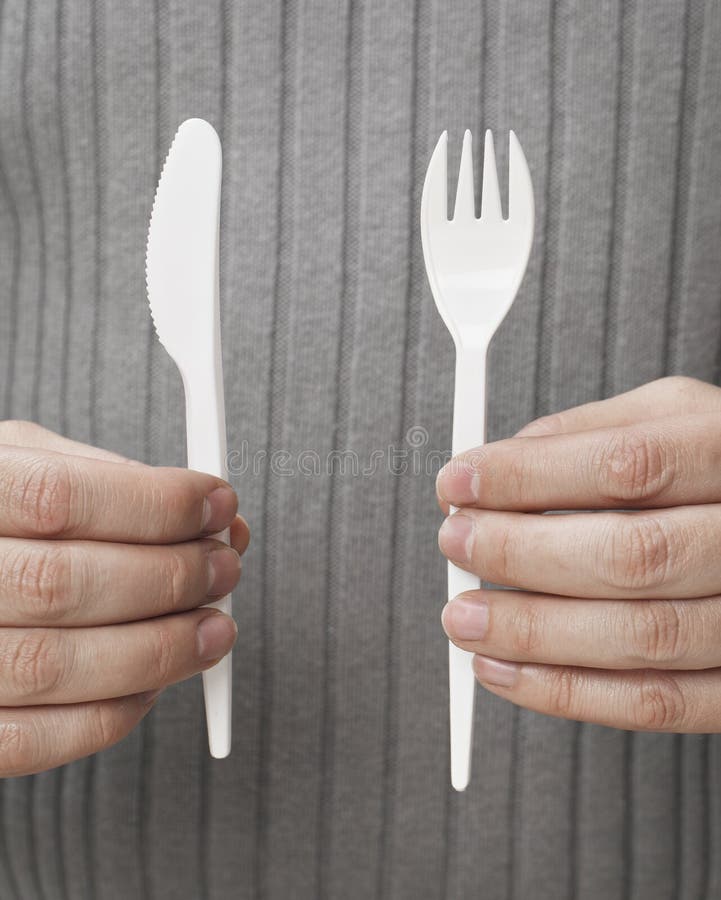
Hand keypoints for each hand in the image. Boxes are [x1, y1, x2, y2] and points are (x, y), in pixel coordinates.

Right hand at [0, 421, 247, 774]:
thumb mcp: (23, 463)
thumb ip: (110, 481)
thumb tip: (216, 517)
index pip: (58, 498)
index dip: (154, 504)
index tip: (219, 502)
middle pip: (62, 584)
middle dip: (168, 576)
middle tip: (224, 565)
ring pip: (53, 667)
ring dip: (159, 649)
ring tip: (215, 629)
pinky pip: (33, 739)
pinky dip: (113, 714)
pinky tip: (155, 681)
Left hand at [436, 375, 720, 732]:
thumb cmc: (718, 464)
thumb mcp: (673, 414)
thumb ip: (591, 431)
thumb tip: (499, 465)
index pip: (625, 466)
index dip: (529, 477)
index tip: (460, 482)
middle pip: (632, 556)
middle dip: (522, 554)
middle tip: (457, 543)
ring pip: (641, 638)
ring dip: (532, 633)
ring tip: (463, 616)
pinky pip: (657, 703)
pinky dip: (566, 692)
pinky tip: (504, 669)